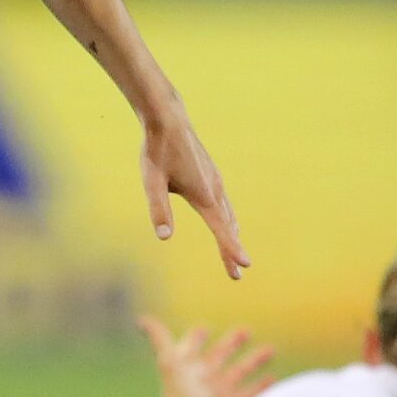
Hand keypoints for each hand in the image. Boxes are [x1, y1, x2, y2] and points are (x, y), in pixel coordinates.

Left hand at [139, 316, 274, 396]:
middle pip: (220, 356)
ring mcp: (217, 393)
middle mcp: (203, 378)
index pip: (192, 347)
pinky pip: (247, 395)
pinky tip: (272, 378)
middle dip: (232, 344)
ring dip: (254, 361)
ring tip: (270, 350)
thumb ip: (159, 338)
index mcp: (188, 366)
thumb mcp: (169, 361)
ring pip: (239, 372)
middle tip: (246, 330)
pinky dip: (259, 387)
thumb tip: (142, 319)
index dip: (196, 339)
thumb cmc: (176, 392)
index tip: (202, 330)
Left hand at [140, 111, 248, 279]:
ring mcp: (216, 182)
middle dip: (231, 250)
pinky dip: (229, 220)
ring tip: (234, 256)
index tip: (245, 266)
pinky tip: (227, 223)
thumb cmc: (157, 151)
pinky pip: (225, 204)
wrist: (168, 120)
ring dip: (232, 236)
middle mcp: (215, 190)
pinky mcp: (212, 176)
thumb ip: (158, 209)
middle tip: (237, 275)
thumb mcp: (152, 181)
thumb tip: (164, 237)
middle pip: (227, 227)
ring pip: (229, 215)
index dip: (231, 249)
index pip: (220, 229)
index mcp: (203, 195)